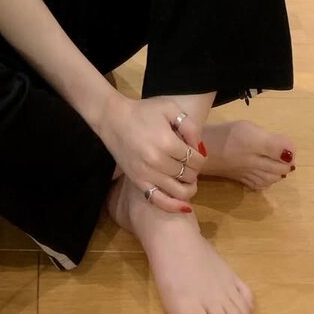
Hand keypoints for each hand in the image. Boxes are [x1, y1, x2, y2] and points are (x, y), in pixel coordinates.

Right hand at [96, 93, 207, 213]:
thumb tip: (200, 149)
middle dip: (194, 169)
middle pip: (189, 175)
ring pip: (179, 191)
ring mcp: (146, 174)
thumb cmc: (143, 111)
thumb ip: (189, 126)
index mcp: (167, 142)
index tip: (195, 151)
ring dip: (188, 186)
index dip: (200, 157)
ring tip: (186, 178)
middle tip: (189, 161)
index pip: (196, 160)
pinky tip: (184, 205)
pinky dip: (174, 206)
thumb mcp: (170, 108)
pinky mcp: (138, 182)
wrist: (113, 118)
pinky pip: (159, 201)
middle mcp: (157, 161)